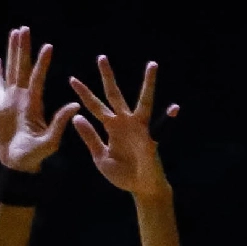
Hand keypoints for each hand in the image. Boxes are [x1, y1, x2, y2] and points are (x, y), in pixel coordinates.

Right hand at [0, 27, 78, 172]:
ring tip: (14, 34)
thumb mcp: (50, 141)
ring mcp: (10, 100)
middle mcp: (22, 97)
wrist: (16, 163)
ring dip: (12, 52)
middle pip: (22, 67)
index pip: (37, 77)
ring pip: (11, 70)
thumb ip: (59, 123)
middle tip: (24, 29)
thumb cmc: (35, 155)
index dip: (42, 62)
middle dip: (23, 48)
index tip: (48, 46)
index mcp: (34, 103)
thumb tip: (75, 105)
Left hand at [70, 56, 178, 198]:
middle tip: (101, 57)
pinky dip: (169, 118)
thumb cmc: (122, 173)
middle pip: (115, 95)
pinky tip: (174, 108)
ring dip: (148, 84)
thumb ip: (90, 137)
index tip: (72, 79)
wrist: (140, 188)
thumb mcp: (100, 156)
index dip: (84, 94)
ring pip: (144, 101)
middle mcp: (125, 123)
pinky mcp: (151, 140)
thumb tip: (76, 117)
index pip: (95, 107)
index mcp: (112, 127)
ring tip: (152, 65)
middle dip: (108, 77)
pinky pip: (161, 127)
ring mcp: (140, 129)